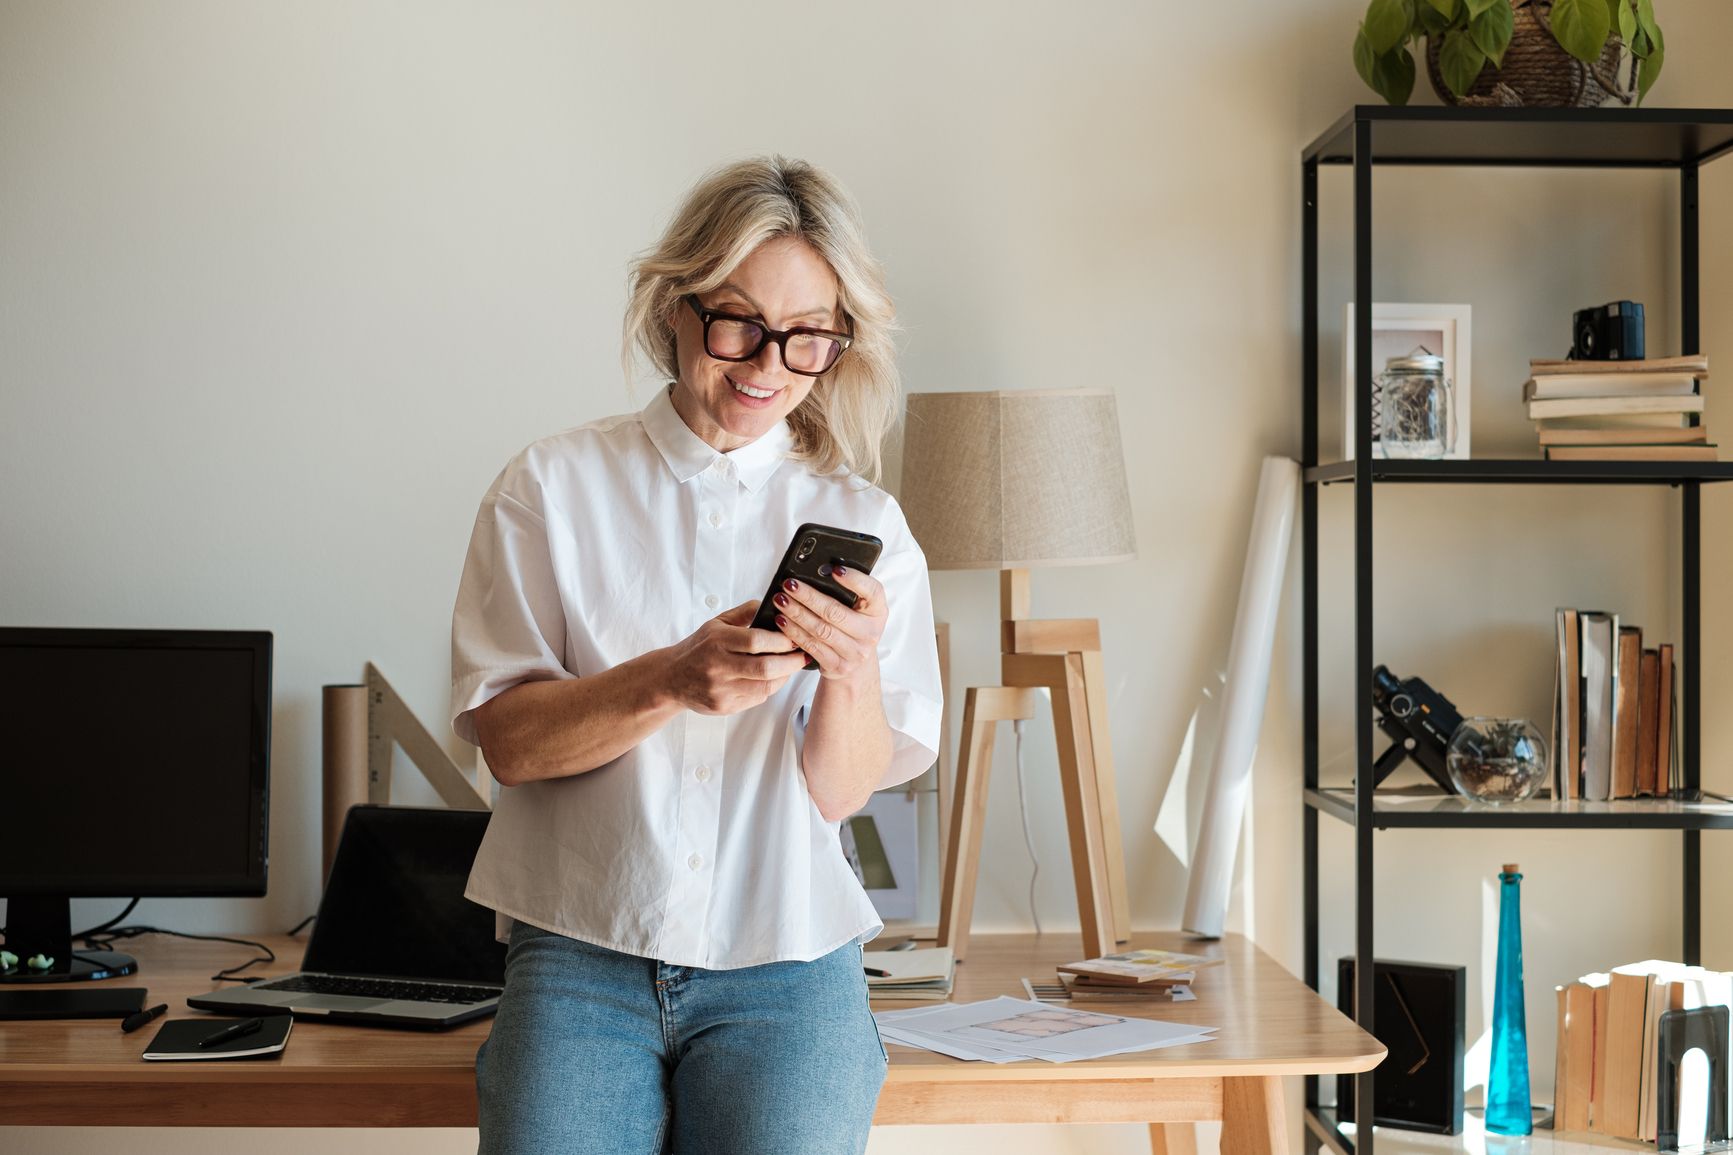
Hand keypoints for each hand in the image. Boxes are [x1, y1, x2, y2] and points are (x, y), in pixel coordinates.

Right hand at [661, 600, 809, 715]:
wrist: (671, 678)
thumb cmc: (699, 648)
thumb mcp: (716, 623)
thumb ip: (744, 612)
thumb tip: (772, 603)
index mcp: (717, 641)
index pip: (756, 641)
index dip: (781, 641)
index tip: (795, 638)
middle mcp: (717, 666)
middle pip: (764, 668)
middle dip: (791, 662)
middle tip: (803, 655)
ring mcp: (720, 690)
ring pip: (764, 687)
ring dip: (784, 676)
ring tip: (791, 666)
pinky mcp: (724, 706)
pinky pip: (757, 698)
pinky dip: (770, 687)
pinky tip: (773, 678)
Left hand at [772, 567, 886, 681]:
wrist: (856, 665)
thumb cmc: (852, 627)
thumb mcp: (858, 609)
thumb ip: (845, 592)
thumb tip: (817, 571)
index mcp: (878, 611)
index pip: (873, 591)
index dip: (855, 579)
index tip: (835, 569)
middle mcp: (870, 632)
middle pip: (836, 612)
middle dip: (809, 596)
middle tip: (790, 584)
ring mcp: (855, 652)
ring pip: (821, 630)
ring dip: (797, 613)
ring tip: (780, 600)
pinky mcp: (838, 666)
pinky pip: (812, 646)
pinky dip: (794, 632)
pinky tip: (782, 621)